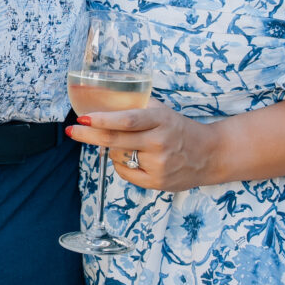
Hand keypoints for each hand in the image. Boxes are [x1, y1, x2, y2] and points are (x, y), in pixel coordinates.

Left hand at [66, 97, 219, 191]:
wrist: (210, 154)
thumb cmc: (180, 129)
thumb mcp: (163, 112)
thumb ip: (137, 107)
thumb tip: (102, 102)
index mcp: (161, 119)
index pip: (127, 120)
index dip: (102, 119)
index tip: (83, 117)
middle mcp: (160, 142)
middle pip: (115, 140)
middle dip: (88, 135)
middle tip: (73, 130)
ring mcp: (159, 164)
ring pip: (118, 156)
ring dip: (113, 149)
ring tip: (131, 145)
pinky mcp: (157, 182)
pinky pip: (125, 173)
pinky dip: (122, 165)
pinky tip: (136, 159)